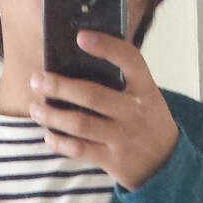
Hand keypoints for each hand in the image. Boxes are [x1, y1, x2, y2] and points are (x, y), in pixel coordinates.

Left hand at [29, 30, 179, 191]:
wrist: (167, 165)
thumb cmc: (148, 123)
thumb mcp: (147, 97)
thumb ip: (122, 82)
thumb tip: (77, 65)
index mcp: (145, 88)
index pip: (129, 59)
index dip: (105, 46)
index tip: (80, 37)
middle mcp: (134, 111)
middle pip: (92, 95)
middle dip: (59, 86)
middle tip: (37, 80)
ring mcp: (124, 138)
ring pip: (80, 124)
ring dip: (52, 116)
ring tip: (35, 109)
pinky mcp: (114, 161)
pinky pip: (81, 150)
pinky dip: (61, 143)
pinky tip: (49, 135)